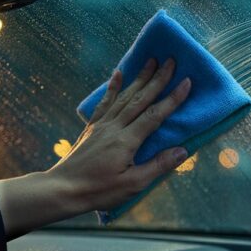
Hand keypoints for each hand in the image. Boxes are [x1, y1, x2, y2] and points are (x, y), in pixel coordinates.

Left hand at [0, 58, 190, 237]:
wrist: (63, 189)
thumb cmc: (100, 190)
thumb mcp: (133, 185)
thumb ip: (158, 166)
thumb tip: (183, 150)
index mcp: (127, 140)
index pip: (155, 115)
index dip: (172, 98)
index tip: (186, 81)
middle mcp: (115, 127)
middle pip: (140, 99)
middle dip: (158, 79)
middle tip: (171, 60)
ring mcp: (102, 125)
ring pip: (125, 96)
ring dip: (140, 78)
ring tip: (151, 61)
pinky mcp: (92, 127)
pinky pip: (105, 102)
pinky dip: (112, 87)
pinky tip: (118, 73)